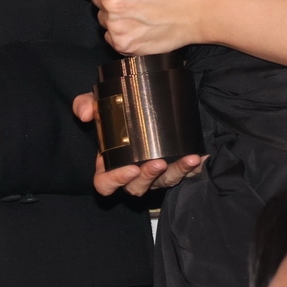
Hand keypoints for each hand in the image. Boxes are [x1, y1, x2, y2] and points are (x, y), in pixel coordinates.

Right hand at [71, 93, 204, 197]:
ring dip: (177, 172)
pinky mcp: (174, 167)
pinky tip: (200, 156)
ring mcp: (155, 172)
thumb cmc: (120, 108)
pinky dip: (193, 167)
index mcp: (110, 163)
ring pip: (164, 182)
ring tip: (187, 159)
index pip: (105, 185)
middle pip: (136, 188)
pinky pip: (185, 174)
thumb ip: (87, 104)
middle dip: (149, 178)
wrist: (147, 99)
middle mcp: (133, 172)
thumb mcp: (99, 102)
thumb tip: (86, 113)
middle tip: (159, 162)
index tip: (131, 168)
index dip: (116, 182)